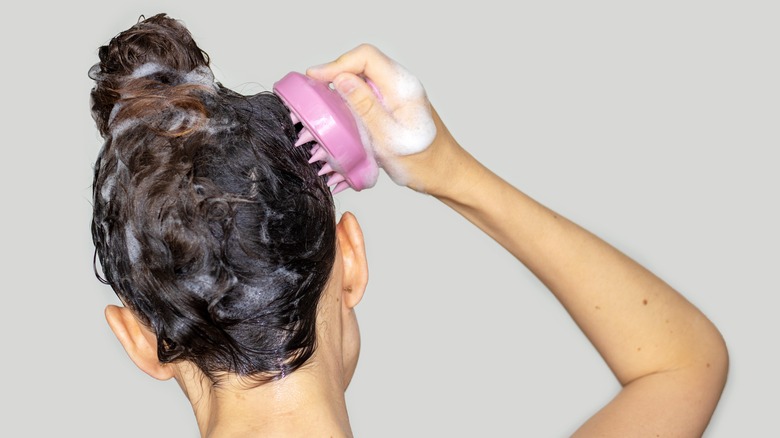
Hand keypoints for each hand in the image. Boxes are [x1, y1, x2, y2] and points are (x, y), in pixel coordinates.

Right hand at [307, 44, 469, 194]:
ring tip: (321, 98)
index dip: (337, 64)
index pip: (366, 57)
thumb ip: (365, 107)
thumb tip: (341, 79)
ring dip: (342, 84)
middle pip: (363, 63)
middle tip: (314, 89)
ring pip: (364, 77)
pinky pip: (369, 92)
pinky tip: (340, 110)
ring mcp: (398, 94)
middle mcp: (401, 85)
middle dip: (336, 72)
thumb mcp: (389, 138)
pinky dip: (351, 97)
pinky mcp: (394, 106)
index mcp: (403, 87)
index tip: (316, 78)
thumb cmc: (424, 163)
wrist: (447, 175)